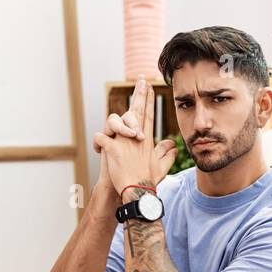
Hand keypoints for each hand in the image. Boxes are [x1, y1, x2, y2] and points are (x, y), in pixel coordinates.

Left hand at [95, 78, 176, 197]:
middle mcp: (137, 137)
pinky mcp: (113, 149)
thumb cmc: (148, 181)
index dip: (149, 100)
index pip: (149, 115)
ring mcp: (124, 141)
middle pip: (138, 110)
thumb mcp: (161, 167)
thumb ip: (167, 154)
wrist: (138, 192)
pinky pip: (100, 137)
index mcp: (146, 140)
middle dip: (140, 93)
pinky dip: (97, 142)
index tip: (149, 87)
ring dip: (110, 128)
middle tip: (141, 79)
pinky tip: (99, 150)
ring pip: (113, 121)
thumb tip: (174, 145)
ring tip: (110, 139)